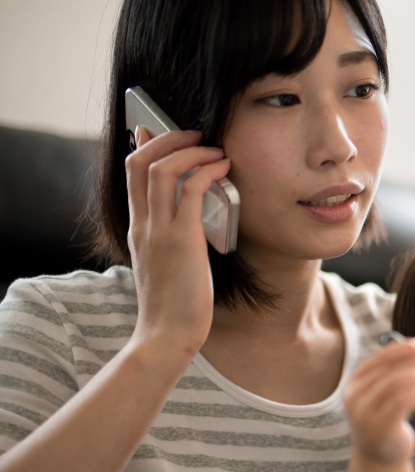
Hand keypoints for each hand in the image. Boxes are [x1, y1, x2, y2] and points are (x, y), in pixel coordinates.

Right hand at [125, 127, 231, 357]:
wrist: (165, 336)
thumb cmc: (172, 308)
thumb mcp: (164, 267)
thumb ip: (170, 242)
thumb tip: (192, 226)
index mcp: (137, 230)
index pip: (131, 175)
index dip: (145, 147)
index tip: (156, 132)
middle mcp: (143, 225)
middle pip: (140, 161)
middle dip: (167, 137)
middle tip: (193, 133)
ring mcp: (159, 231)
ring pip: (162, 168)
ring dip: (190, 149)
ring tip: (213, 147)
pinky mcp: (182, 240)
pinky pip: (191, 189)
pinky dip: (207, 170)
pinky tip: (223, 168)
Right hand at [343, 337, 414, 468]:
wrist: (379, 459)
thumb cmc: (389, 420)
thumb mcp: (388, 394)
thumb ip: (400, 372)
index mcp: (356, 381)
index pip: (380, 357)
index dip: (403, 348)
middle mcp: (355, 395)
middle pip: (390, 368)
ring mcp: (363, 412)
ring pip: (395, 382)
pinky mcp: (378, 427)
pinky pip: (400, 401)